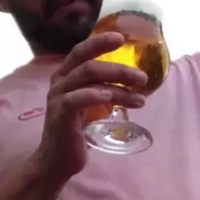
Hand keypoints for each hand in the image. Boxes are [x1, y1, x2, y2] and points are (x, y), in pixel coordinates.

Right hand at [33, 32, 147, 184]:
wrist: (56, 161)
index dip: (100, 42)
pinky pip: (77, 99)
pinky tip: (112, 99)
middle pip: (90, 64)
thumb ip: (104, 89)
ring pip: (88, 78)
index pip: (82, 51)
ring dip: (118, 85)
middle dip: (120, 69)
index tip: (121, 37)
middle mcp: (60, 82)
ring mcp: (57, 98)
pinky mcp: (59, 115)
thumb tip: (136, 81)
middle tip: (143, 79)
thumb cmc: (76, 131)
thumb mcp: (91, 104)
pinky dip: (96, 95)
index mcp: (66, 76)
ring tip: (140, 99)